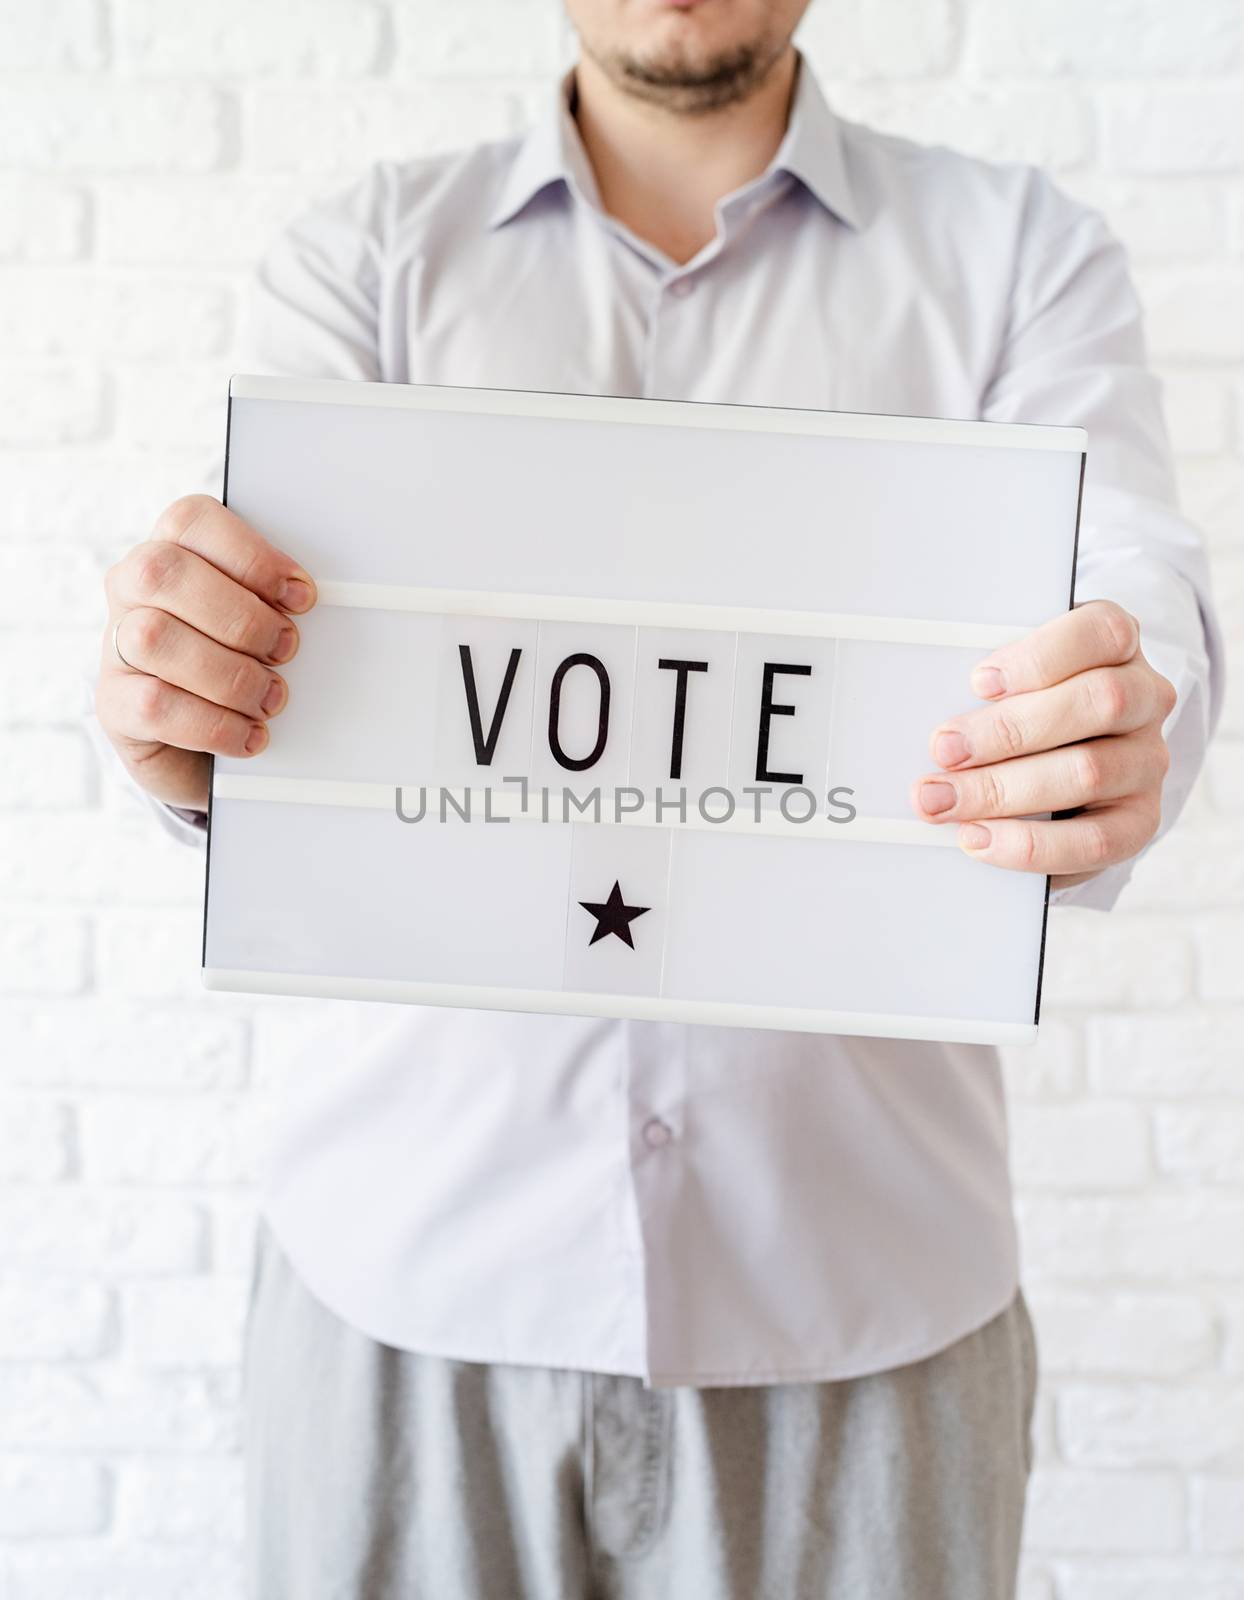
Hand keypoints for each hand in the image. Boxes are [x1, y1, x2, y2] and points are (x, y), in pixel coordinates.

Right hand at [96, 495, 316, 812]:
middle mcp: (133, 591)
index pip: (191, 521)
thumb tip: (312, 604)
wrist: (211, 752)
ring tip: (270, 698)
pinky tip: (249, 734)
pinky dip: (214, 723)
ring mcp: (116, 647)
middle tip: (286, 648)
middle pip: (165, 573)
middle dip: (240, 615)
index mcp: (172, 553)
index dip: (250, 555)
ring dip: (229, 673)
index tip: (301, 596)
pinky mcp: (115, 705)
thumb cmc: (244, 669)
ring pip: (154, 638)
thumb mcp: (263, 627)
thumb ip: (276, 604)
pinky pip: (154, 705)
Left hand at [909, 599, 1176, 891]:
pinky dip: (1031, 844)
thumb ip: (988, 683)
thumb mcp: (1010, 676)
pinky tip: (980, 838)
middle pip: (1097, 703)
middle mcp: (1144, 698)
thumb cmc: (1025, 704)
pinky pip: (1095, 840)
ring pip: (1089, 772)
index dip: (1041, 656)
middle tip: (943, 750)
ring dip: (1005, 790)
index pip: (1101, 633)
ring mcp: (1147, 759)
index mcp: (1115, 645)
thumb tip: (930, 711)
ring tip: (944, 801)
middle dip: (1008, 730)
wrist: (1061, 758)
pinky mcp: (1139, 819)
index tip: (979, 682)